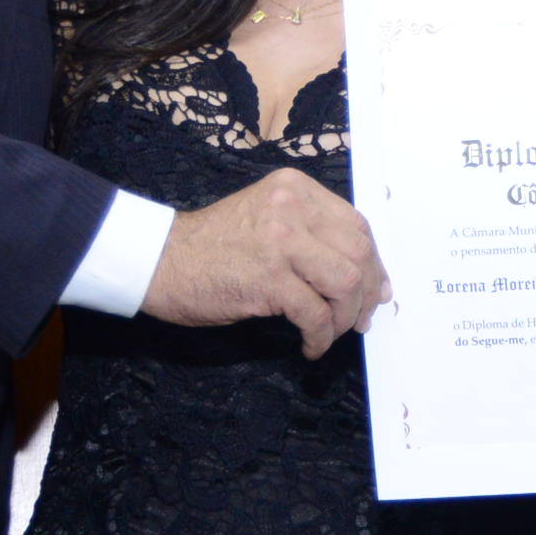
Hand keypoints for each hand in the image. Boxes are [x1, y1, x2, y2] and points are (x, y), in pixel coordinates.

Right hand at [142, 168, 387, 350]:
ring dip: (345, 317)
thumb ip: (311, 233)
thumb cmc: (213, 245)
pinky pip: (315, 314)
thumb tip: (365, 275)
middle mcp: (292, 207)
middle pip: (358, 253)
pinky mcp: (268, 279)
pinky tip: (309, 345)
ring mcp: (281, 241)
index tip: (375, 288)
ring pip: (346, 283)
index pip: (356, 224)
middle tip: (359, 319)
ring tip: (330, 332)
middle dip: (366, 293)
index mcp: (296, 189)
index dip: (372, 262)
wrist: (160, 260)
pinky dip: (320, 337)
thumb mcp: (267, 217)